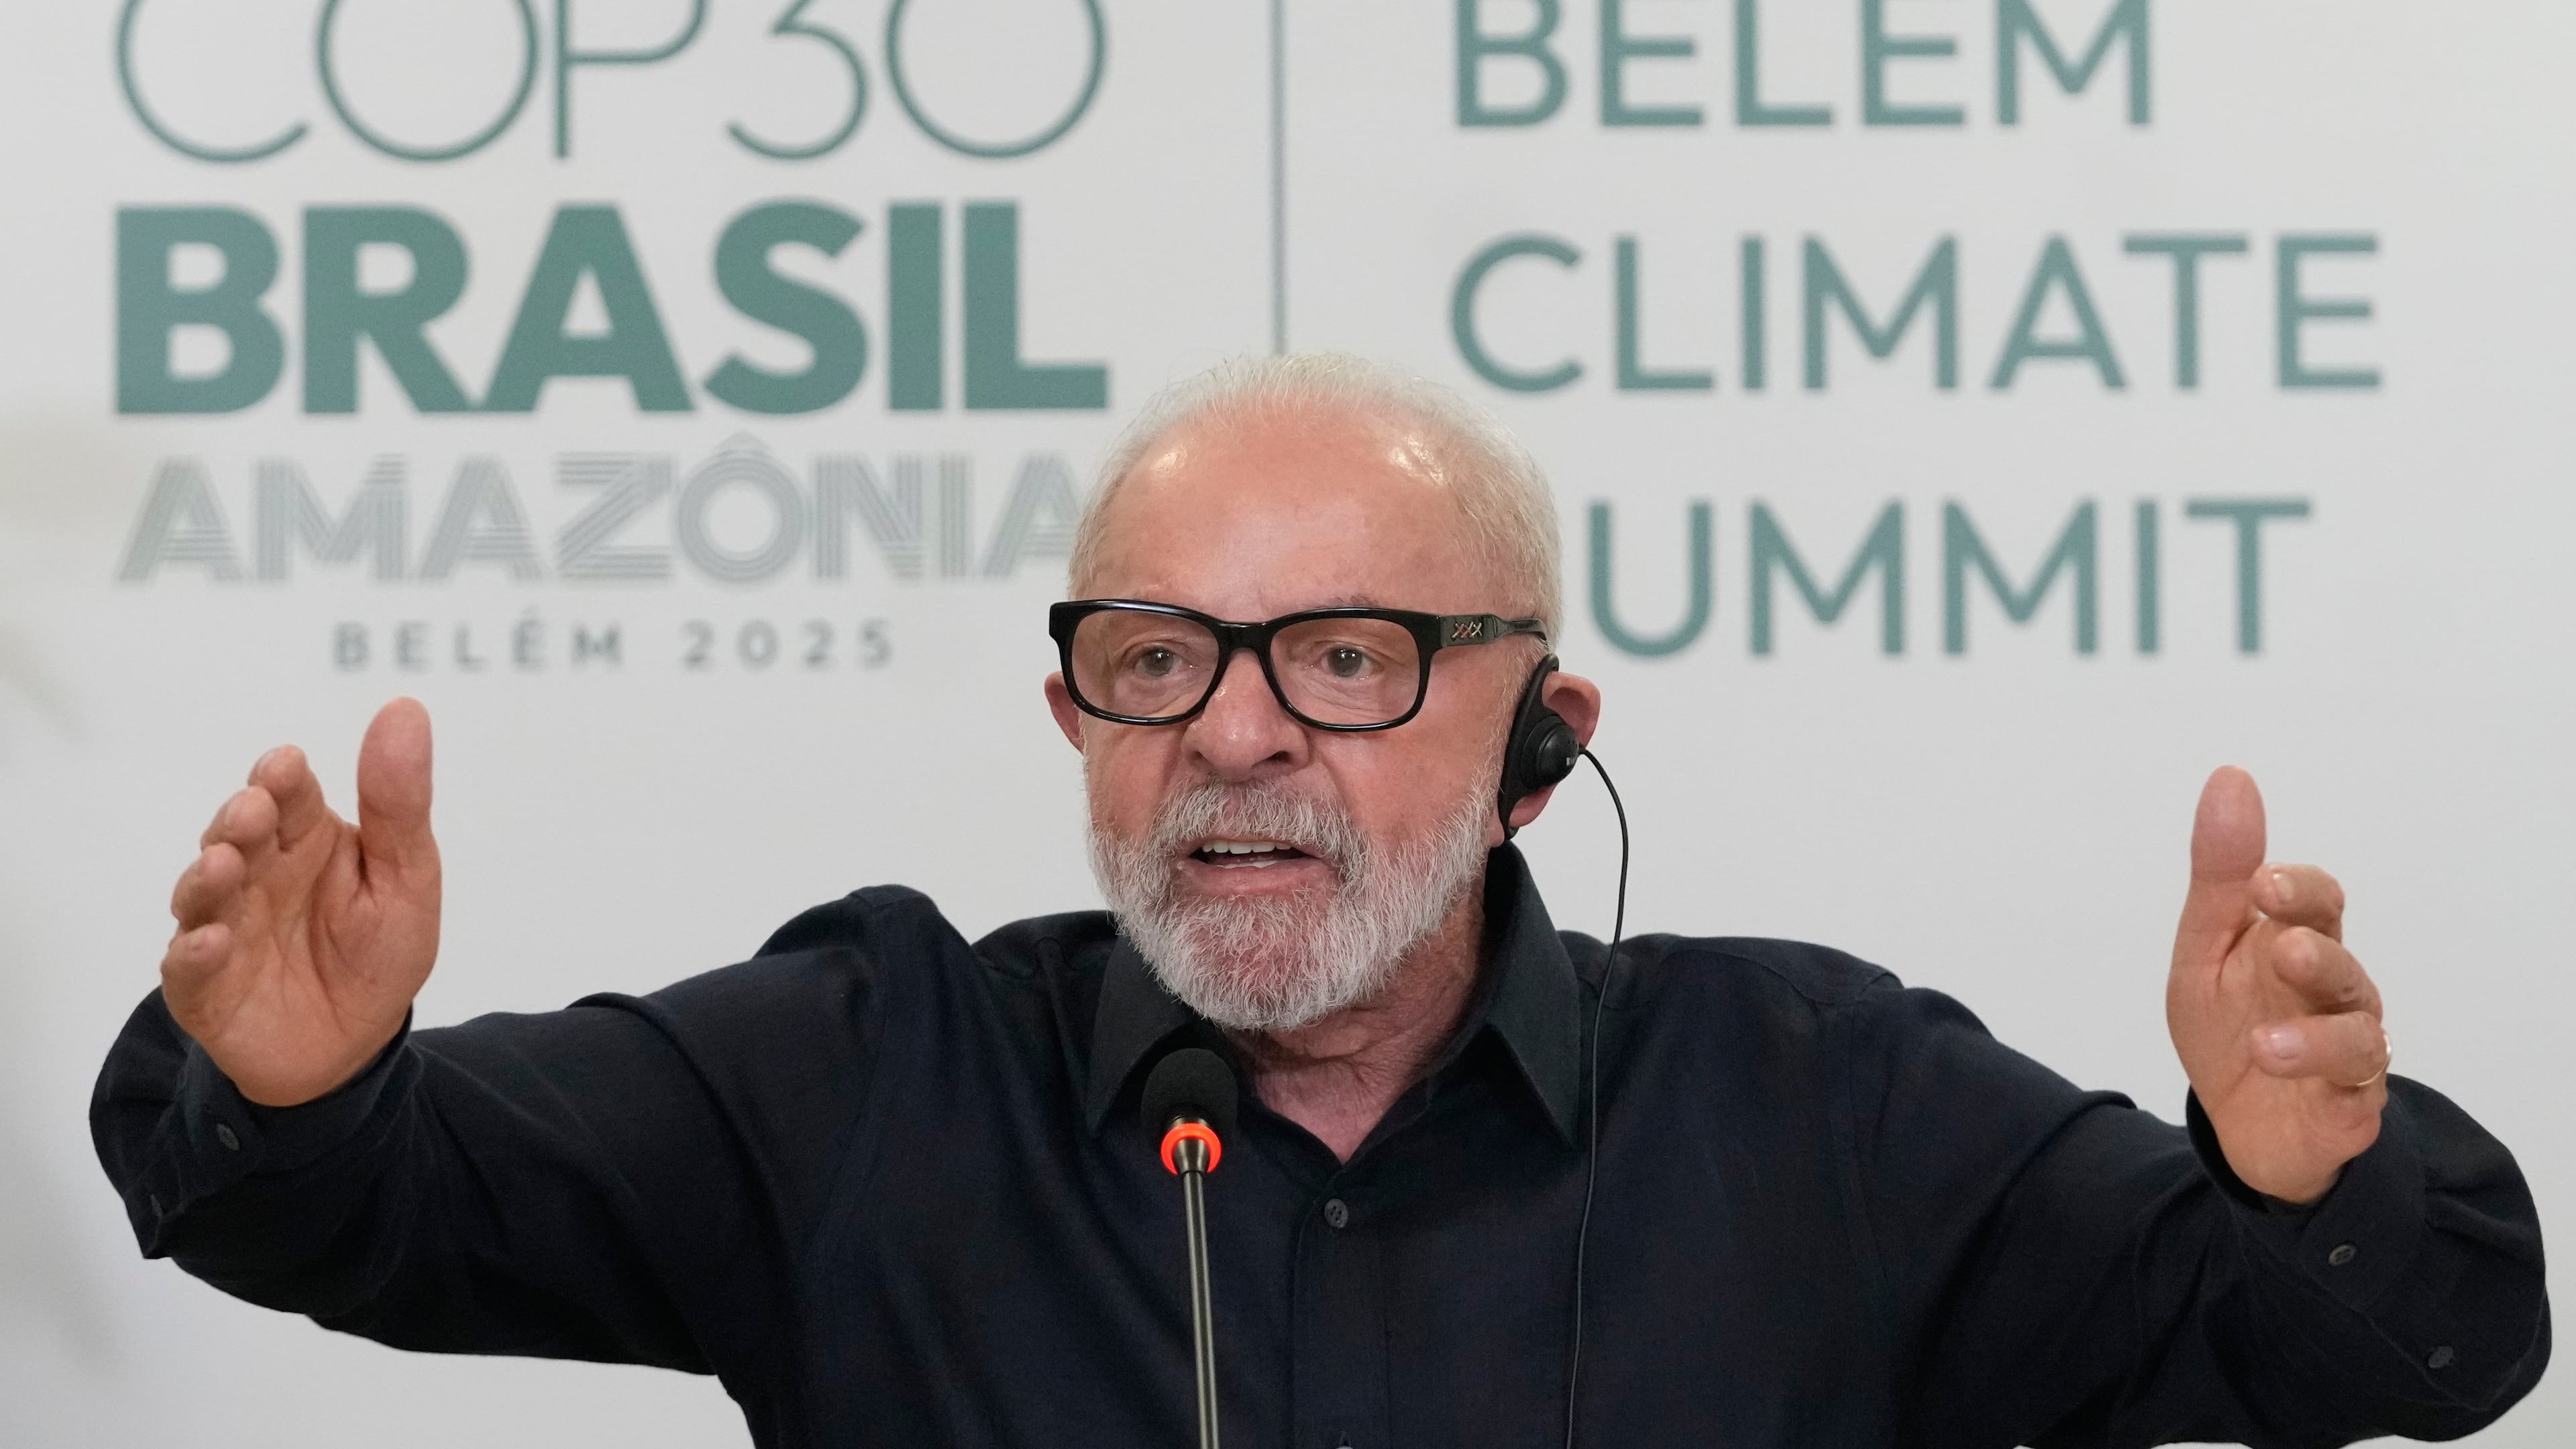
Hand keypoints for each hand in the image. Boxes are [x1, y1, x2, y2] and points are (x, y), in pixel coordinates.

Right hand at [162, 699, 441, 1106]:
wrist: (353, 1046)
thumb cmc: (377, 951)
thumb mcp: (406, 877)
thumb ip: (398, 802)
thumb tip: (405, 709)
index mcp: (306, 838)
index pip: (289, 795)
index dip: (281, 780)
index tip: (285, 766)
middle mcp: (256, 873)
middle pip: (237, 834)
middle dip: (239, 820)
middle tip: (251, 811)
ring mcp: (223, 926)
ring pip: (202, 893)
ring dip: (208, 877)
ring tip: (223, 863)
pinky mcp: (204, 987)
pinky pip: (189, 968)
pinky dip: (195, 953)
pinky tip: (209, 941)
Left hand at [2166, 767, 2389, 1203]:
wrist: (2240, 1124)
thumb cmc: (2231, 1024)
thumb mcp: (2206, 950)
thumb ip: (2221, 876)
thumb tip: (2230, 777)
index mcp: (2299, 944)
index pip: (2317, 903)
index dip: (2299, 890)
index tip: (2263, 881)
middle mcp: (2334, 992)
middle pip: (2342, 964)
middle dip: (2317, 953)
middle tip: (2284, 945)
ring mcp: (2349, 1049)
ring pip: (2356, 1032)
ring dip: (2314, 1033)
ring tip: (2266, 1040)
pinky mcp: (2350, 1104)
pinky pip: (2352, 1088)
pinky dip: (2319, 1080)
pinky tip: (2278, 1070)